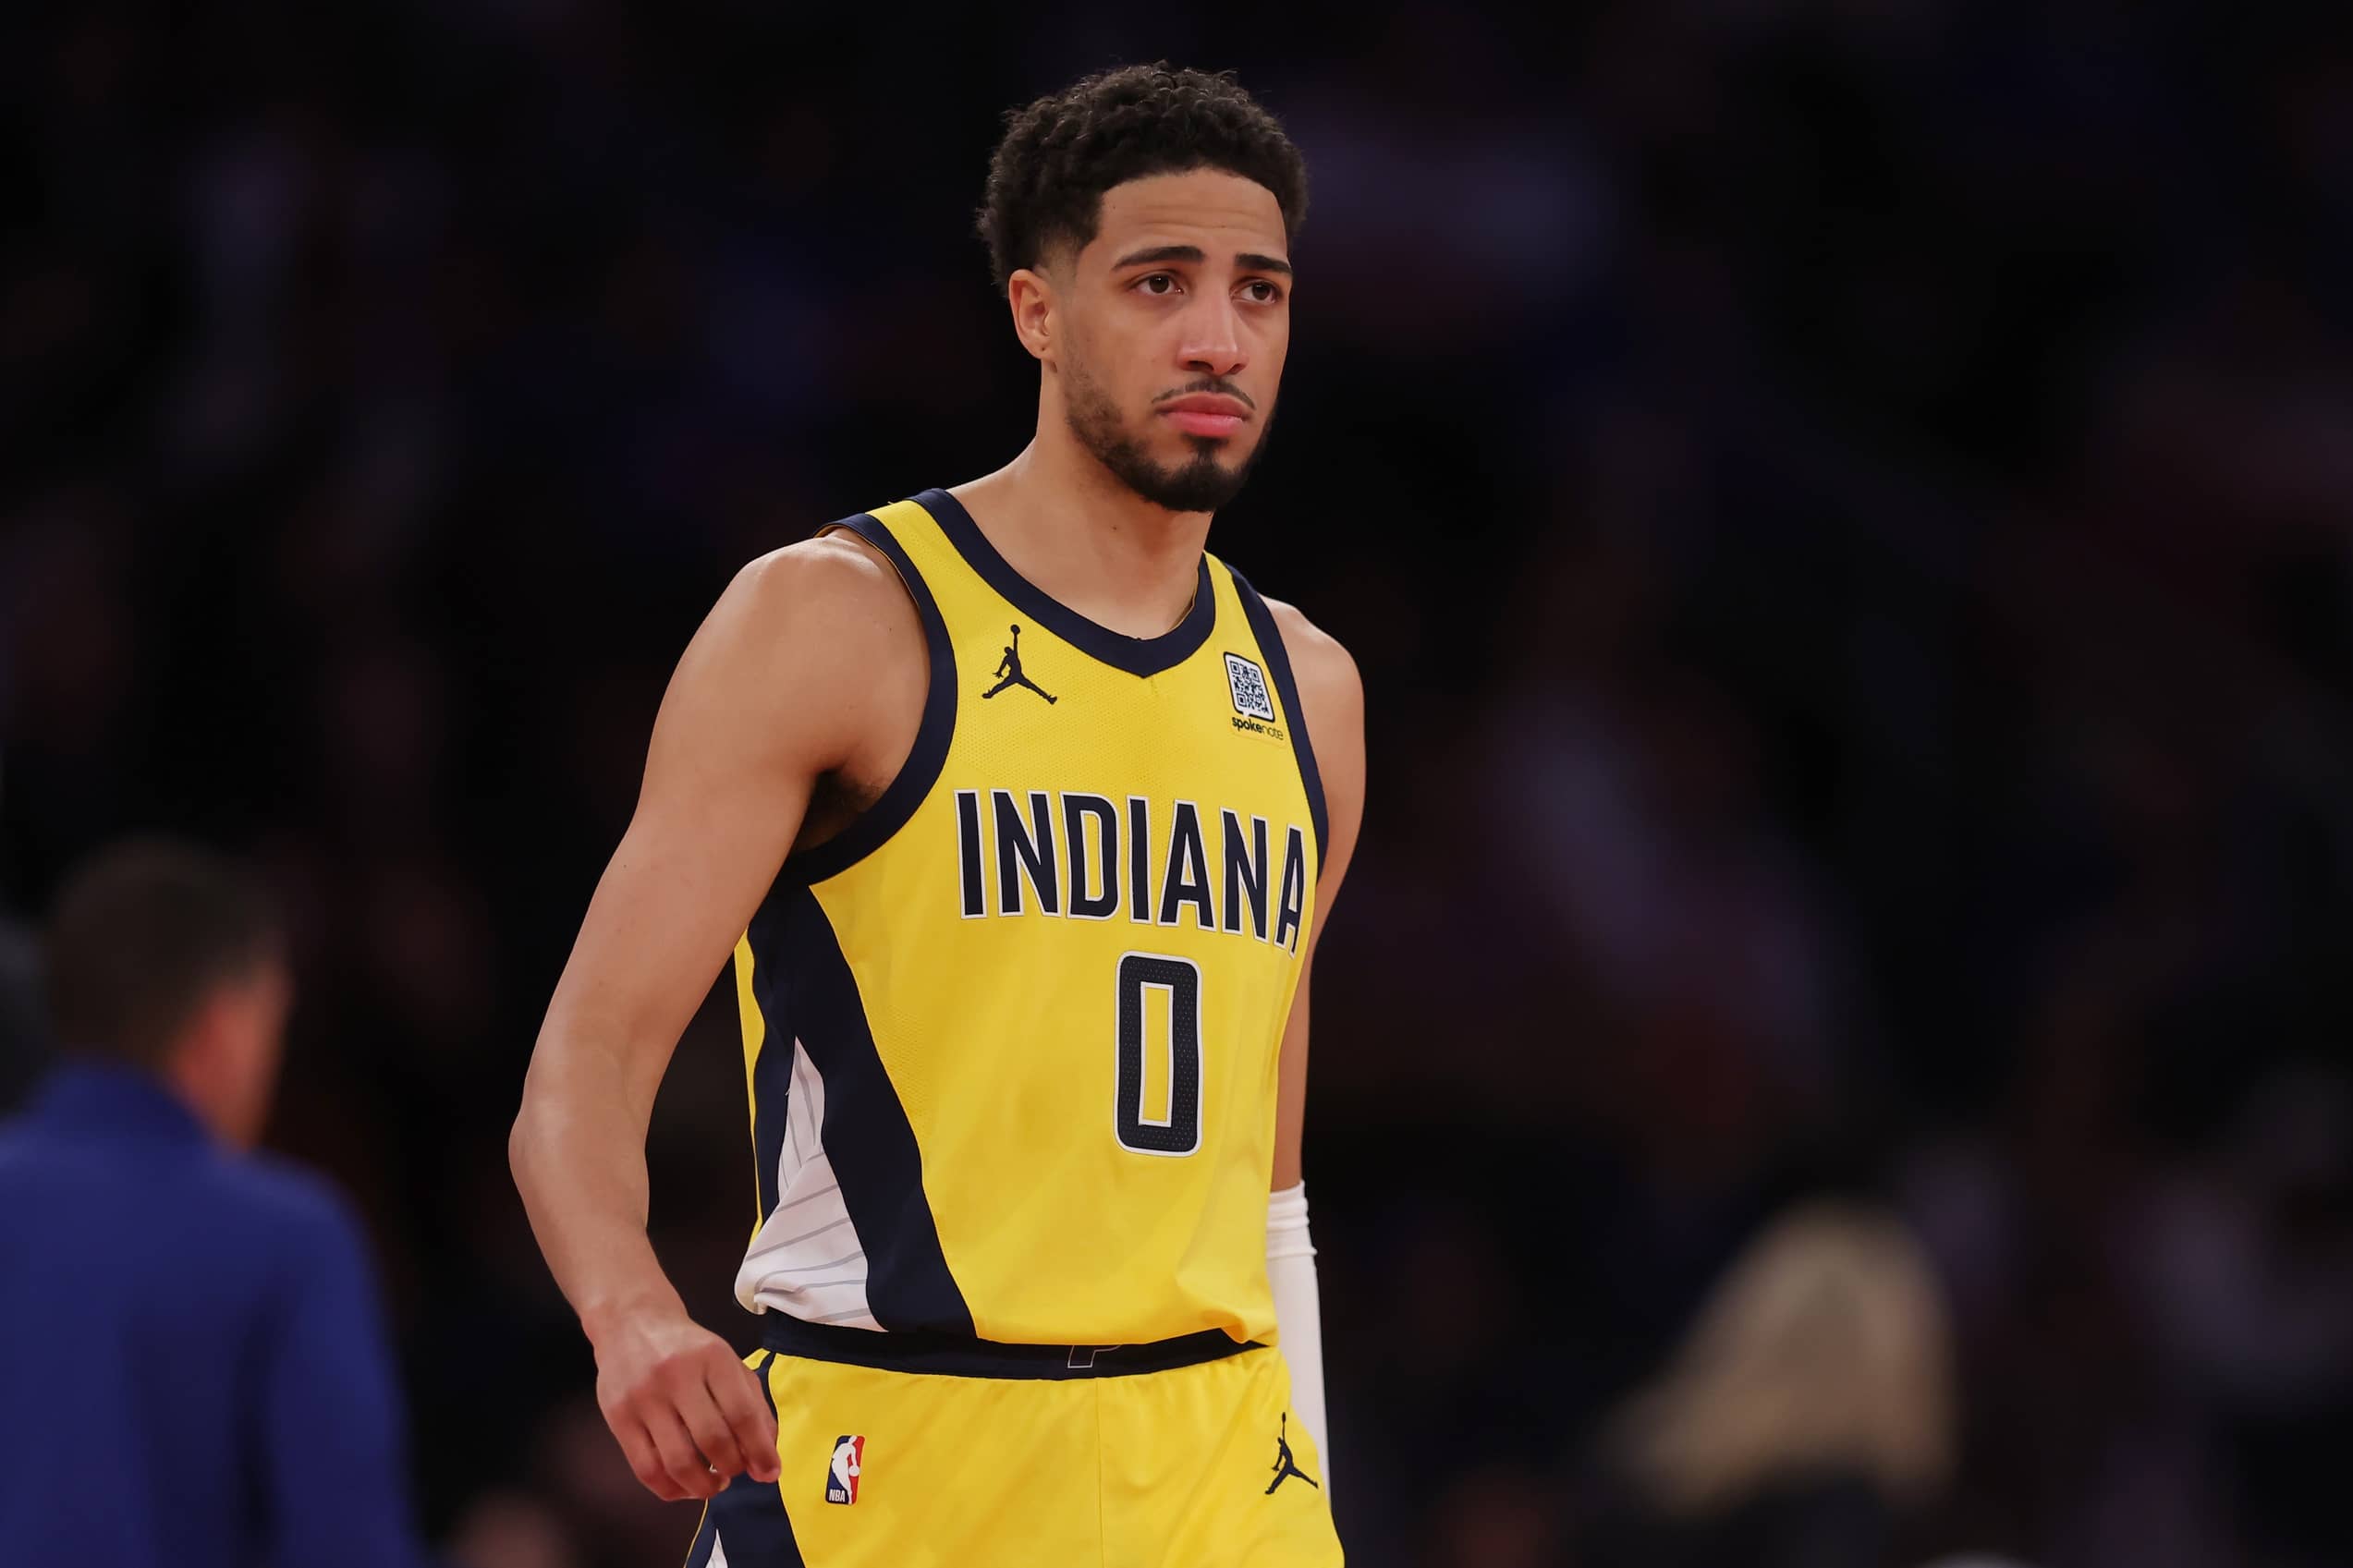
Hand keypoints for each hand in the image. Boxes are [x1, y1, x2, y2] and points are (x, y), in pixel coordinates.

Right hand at [587, 1303, 780, 1500]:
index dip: (760, 1450)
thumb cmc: (689, 1349)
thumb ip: (754, 1408)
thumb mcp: (728, 1364)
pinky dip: (671, 1489)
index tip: (769, 1473)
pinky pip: (645, 1469)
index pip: (742, 1413)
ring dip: (702, 1486)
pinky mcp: (617, 1417)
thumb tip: (767, 1462)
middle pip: (711, 1440)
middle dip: (732, 1468)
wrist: (632, 1323)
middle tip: (735, 1472)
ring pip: (677, 1462)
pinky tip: (684, 1487)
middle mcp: (676, 1374)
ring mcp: (643, 1397)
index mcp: (713, 1357)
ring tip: (713, 1485)